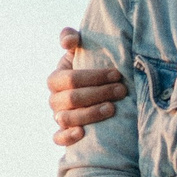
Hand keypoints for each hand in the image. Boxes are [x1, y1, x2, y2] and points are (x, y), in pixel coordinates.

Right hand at [49, 27, 128, 144]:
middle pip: (72, 99)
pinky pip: (59, 138)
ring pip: (66, 119)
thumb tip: (68, 41)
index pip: (71, 79)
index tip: (117, 74)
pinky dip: (68, 137)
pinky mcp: (63, 133)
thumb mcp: (81, 50)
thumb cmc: (88, 68)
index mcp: (56, 79)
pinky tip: (83, 133)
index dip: (93, 77)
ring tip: (112, 109)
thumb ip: (71, 38)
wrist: (92, 90)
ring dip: (90, 114)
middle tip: (122, 91)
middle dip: (99, 94)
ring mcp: (58, 117)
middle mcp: (54, 99)